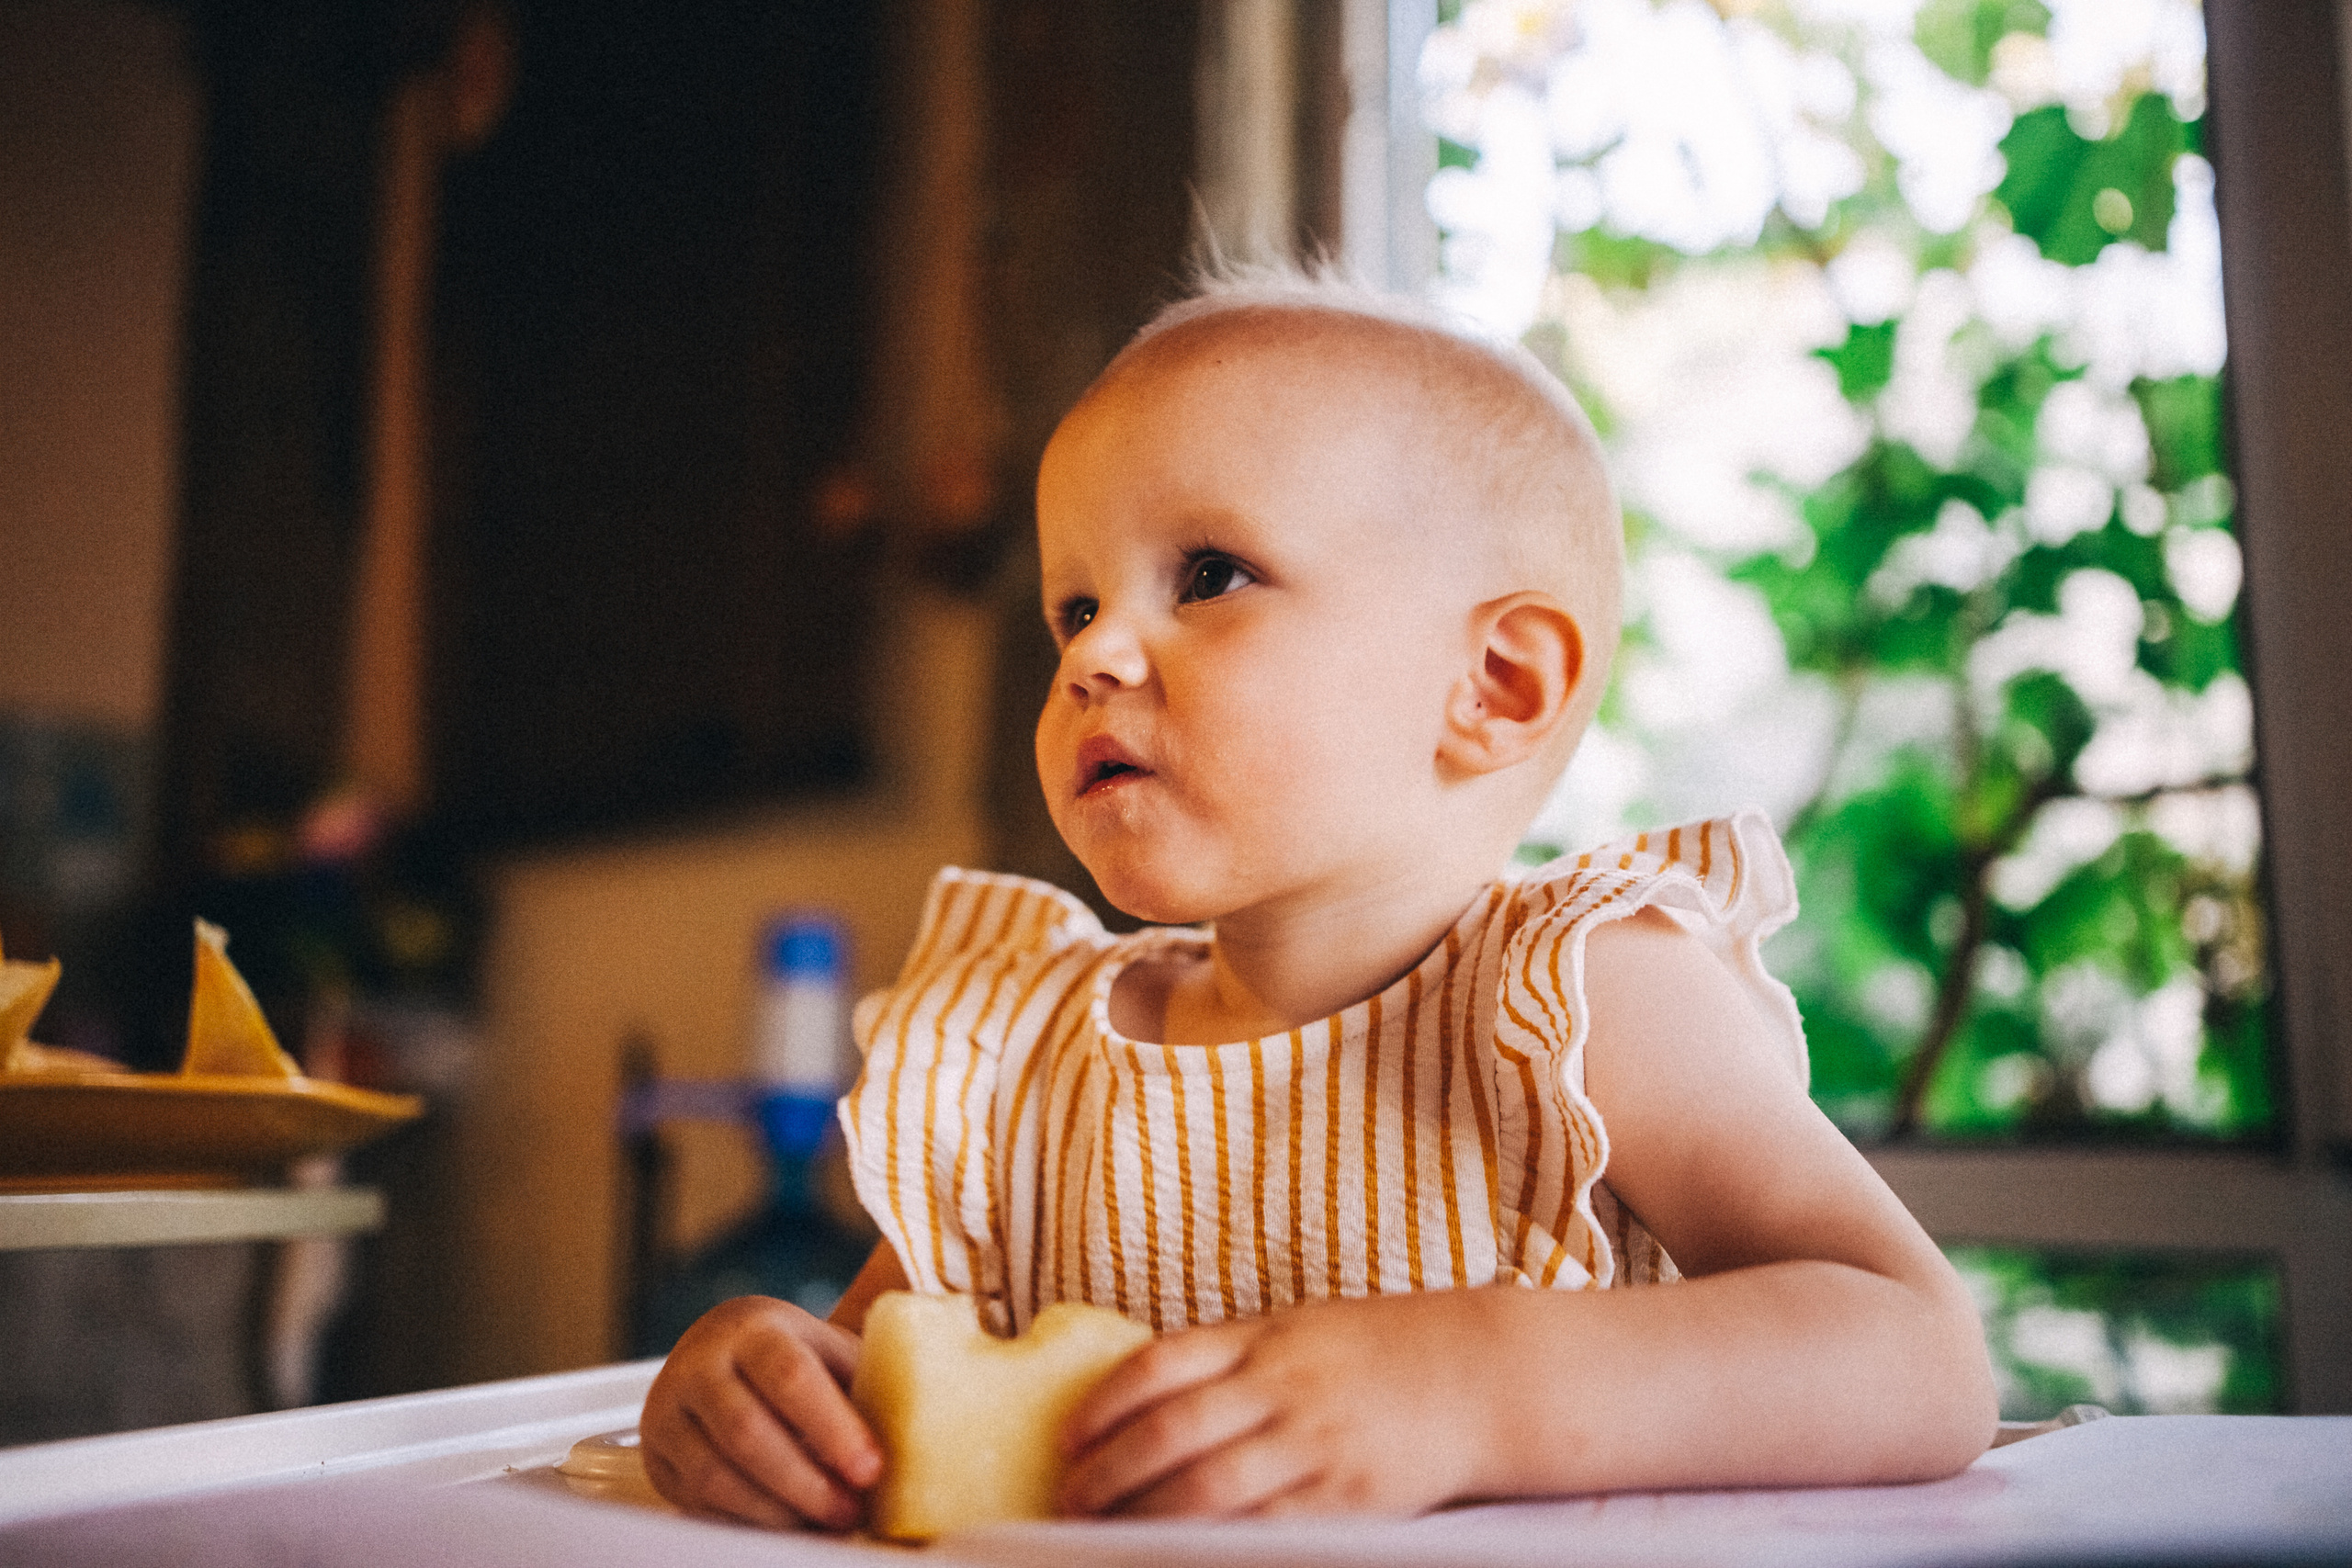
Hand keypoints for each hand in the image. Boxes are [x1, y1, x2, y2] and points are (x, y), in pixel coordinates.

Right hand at [639, 1295, 881, 1529]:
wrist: (725, 1347)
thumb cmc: (794, 1356)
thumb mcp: (828, 1353)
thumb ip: (865, 1387)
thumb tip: (923, 1441)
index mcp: (752, 1329)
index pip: (789, 1377)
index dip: (832, 1428)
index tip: (871, 1468)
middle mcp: (700, 1365)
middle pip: (746, 1432)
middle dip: (805, 1482)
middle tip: (850, 1510)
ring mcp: (667, 1412)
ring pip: (714, 1476)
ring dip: (776, 1512)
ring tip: (823, 1523)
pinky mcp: (656, 1457)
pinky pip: (697, 1504)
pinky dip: (746, 1523)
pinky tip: (786, 1525)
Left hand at [1058, 1291, 1497, 1518]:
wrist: (1482, 1374)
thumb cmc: (1386, 1351)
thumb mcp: (1305, 1329)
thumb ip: (1237, 1356)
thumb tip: (1154, 1392)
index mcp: (1266, 1337)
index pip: (1160, 1365)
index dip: (1102, 1404)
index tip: (1067, 1437)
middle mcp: (1282, 1385)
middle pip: (1170, 1431)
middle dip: (1109, 1471)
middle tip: (1071, 1499)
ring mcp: (1313, 1441)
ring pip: (1207, 1487)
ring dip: (1145, 1515)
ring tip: (1109, 1532)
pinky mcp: (1346, 1496)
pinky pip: (1265, 1527)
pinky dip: (1215, 1544)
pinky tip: (1181, 1552)